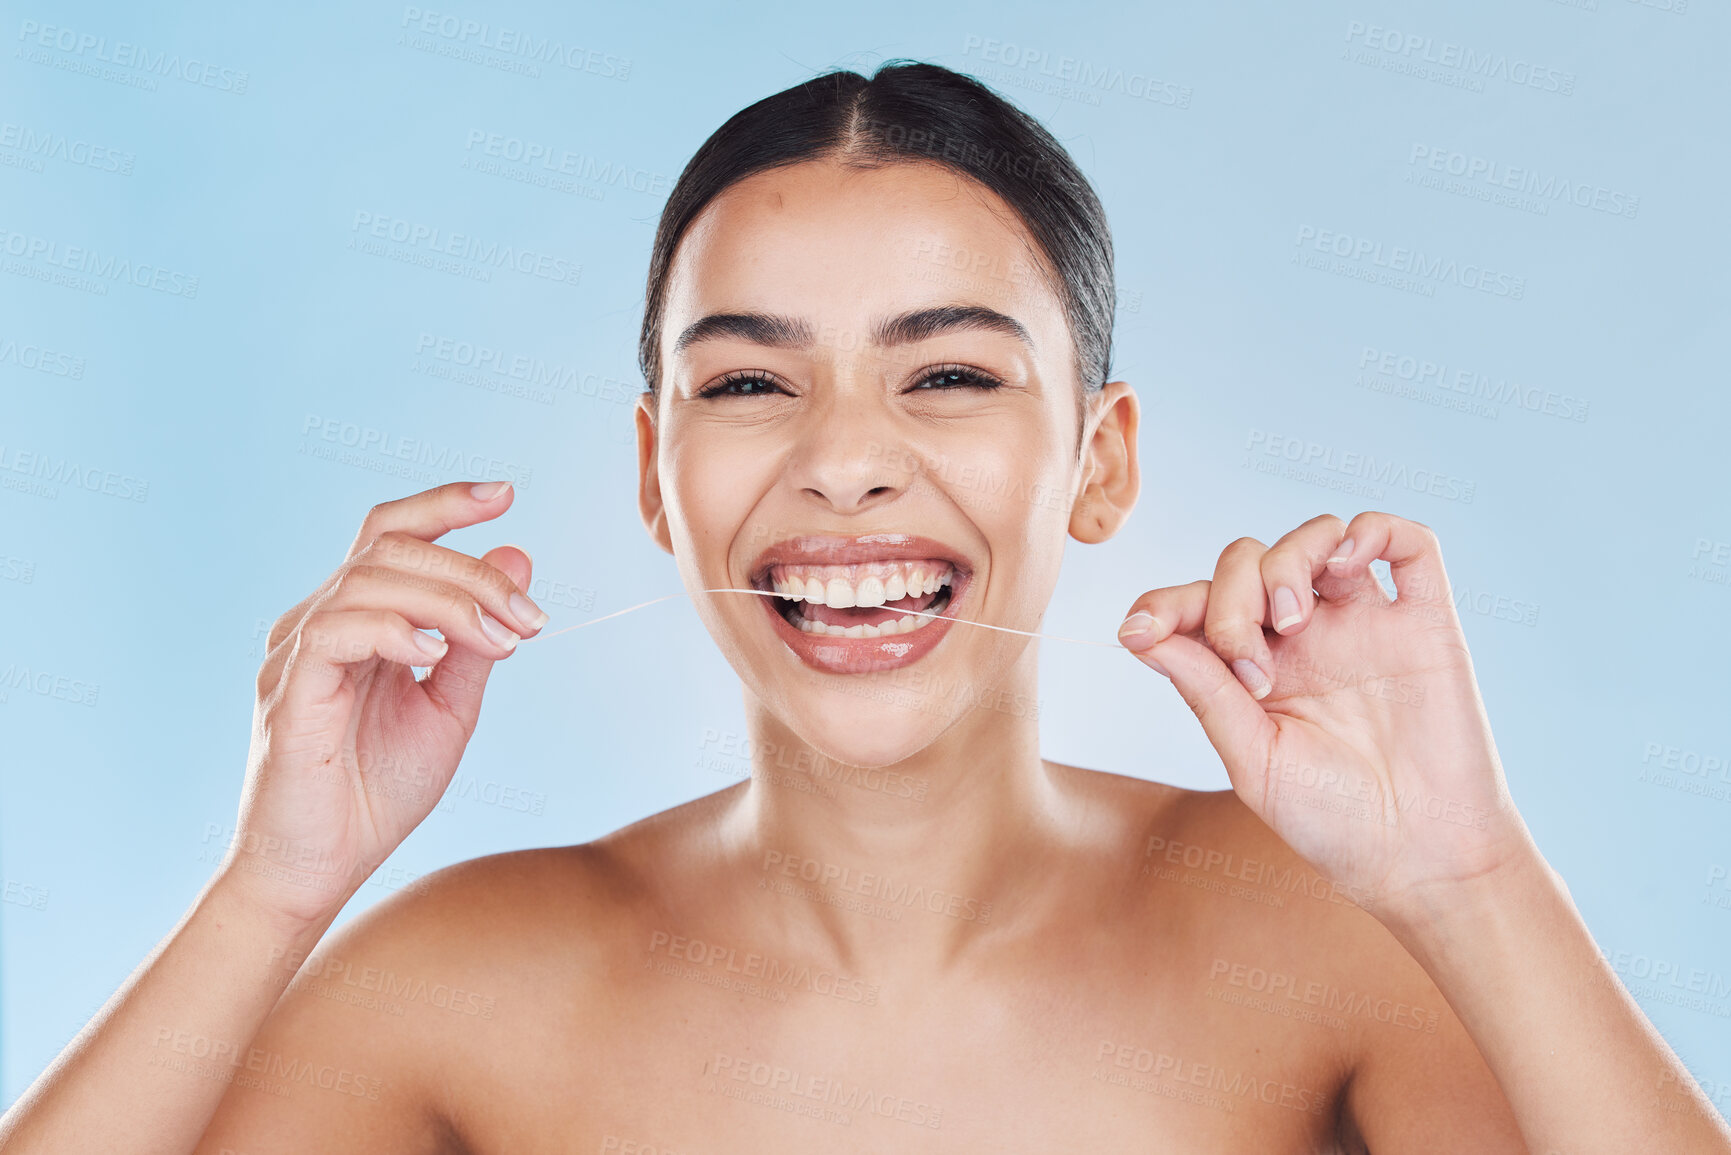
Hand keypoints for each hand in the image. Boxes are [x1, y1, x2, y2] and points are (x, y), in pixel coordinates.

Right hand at [218, 481, 547, 927]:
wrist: (321, 870)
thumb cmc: (376, 794)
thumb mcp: (449, 708)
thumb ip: (477, 637)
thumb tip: (517, 557)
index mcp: (356, 619)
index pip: (391, 534)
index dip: (444, 504)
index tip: (505, 493)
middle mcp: (320, 622)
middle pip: (391, 547)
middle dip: (472, 572)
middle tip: (529, 618)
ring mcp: (297, 652)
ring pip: (371, 579)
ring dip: (451, 602)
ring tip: (500, 642)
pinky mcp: (288, 690)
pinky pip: (337, 629)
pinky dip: (394, 630)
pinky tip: (432, 655)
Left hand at [1116, 512, 1536, 917]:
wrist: (1423, 861)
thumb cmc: (1334, 823)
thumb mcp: (1252, 759)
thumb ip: (1205, 691)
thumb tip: (1141, 635)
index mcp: (1254, 669)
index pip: (1200, 604)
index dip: (1165, 603)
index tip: (1140, 630)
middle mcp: (1306, 638)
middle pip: (1248, 561)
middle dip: (1231, 597)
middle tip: (1253, 668)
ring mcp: (1365, 625)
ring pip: (1317, 538)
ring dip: (1289, 559)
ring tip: (1294, 619)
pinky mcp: (1426, 624)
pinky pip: (1408, 544)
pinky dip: (1374, 529)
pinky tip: (1349, 560)